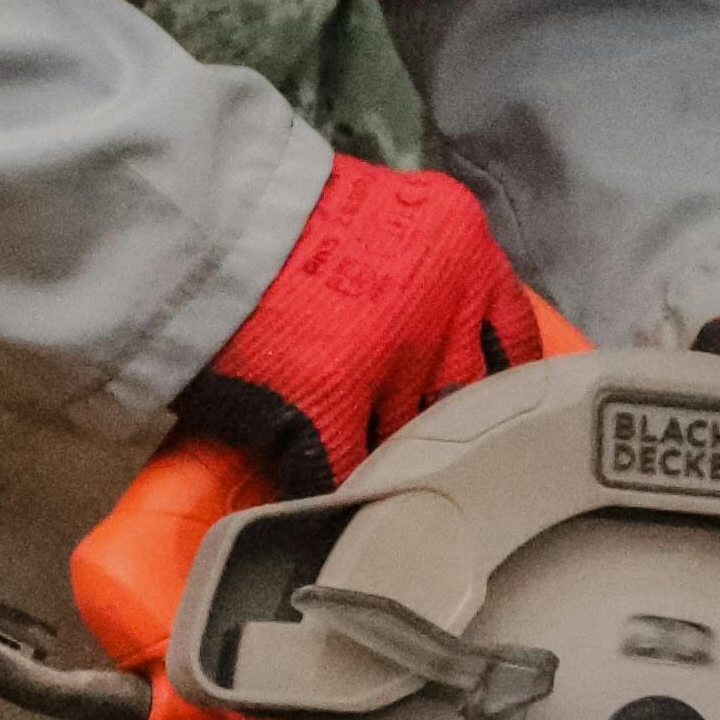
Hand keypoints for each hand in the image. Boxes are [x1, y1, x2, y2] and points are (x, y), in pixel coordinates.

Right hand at [174, 154, 563, 501]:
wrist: (206, 212)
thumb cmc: (286, 211)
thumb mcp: (393, 217)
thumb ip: (430, 269)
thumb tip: (448, 332)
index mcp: (466, 254)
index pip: (514, 342)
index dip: (500, 384)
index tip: (490, 411)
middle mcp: (443, 309)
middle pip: (469, 398)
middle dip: (451, 428)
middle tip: (440, 458)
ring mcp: (390, 364)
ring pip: (417, 442)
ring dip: (399, 465)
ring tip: (390, 489)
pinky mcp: (329, 406)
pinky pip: (350, 472)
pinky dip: (342, 492)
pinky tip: (336, 508)